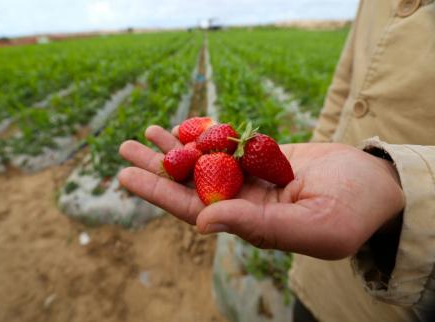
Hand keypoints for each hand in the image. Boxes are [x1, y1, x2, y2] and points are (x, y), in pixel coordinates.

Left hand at [118, 125, 403, 259]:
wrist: (376, 185)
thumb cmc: (352, 212)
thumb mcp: (312, 226)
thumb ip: (258, 227)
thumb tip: (204, 223)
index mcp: (249, 224)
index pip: (194, 210)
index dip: (159, 192)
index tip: (127, 176)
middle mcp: (244, 203)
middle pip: (191, 183)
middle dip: (158, 166)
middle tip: (125, 148)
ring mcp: (253, 178)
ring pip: (205, 162)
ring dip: (176, 148)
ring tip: (147, 132)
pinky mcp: (263, 158)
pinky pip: (227, 146)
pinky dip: (206, 136)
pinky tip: (185, 126)